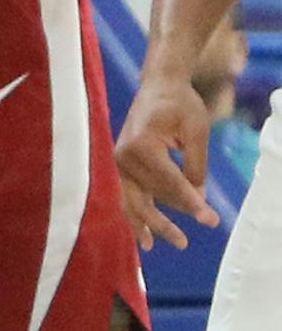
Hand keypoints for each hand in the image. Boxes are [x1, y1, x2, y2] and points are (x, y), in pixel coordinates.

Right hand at [116, 75, 218, 250]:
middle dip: (171, 218)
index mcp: (141, 145)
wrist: (158, 87)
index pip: (169, 182)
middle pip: (150, 196)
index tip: (211, 220)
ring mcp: (118, 162)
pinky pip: (128, 196)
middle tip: (187, 242)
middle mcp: (123, 156)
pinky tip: (145, 237)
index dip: (191, 204)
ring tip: (169, 243)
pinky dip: (136, 216)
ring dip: (150, 224)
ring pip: (134, 201)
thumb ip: (195, 166)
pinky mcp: (121, 166)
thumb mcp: (196, 131)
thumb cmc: (180, 104)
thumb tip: (197, 200)